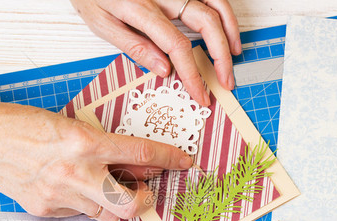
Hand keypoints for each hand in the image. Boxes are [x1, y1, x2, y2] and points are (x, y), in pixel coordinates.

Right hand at [0, 102, 192, 220]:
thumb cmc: (25, 125)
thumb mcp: (72, 125)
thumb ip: (106, 147)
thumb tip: (138, 162)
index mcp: (85, 143)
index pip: (140, 152)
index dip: (168, 157)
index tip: (183, 160)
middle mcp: (76, 173)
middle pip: (130, 204)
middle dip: (146, 201)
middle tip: (146, 191)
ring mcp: (60, 195)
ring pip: (107, 215)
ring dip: (115, 203)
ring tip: (105, 186)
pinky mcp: (46, 210)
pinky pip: (79, 215)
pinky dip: (85, 204)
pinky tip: (73, 188)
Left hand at [70, 0, 240, 105]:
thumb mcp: (101, 23)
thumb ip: (134, 45)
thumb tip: (164, 69)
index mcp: (142, 8)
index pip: (177, 45)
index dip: (193, 74)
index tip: (201, 95)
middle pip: (206, 23)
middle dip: (221, 56)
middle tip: (226, 82)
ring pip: (215, 3)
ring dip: (230, 31)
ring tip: (235, 55)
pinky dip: (223, 11)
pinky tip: (225, 28)